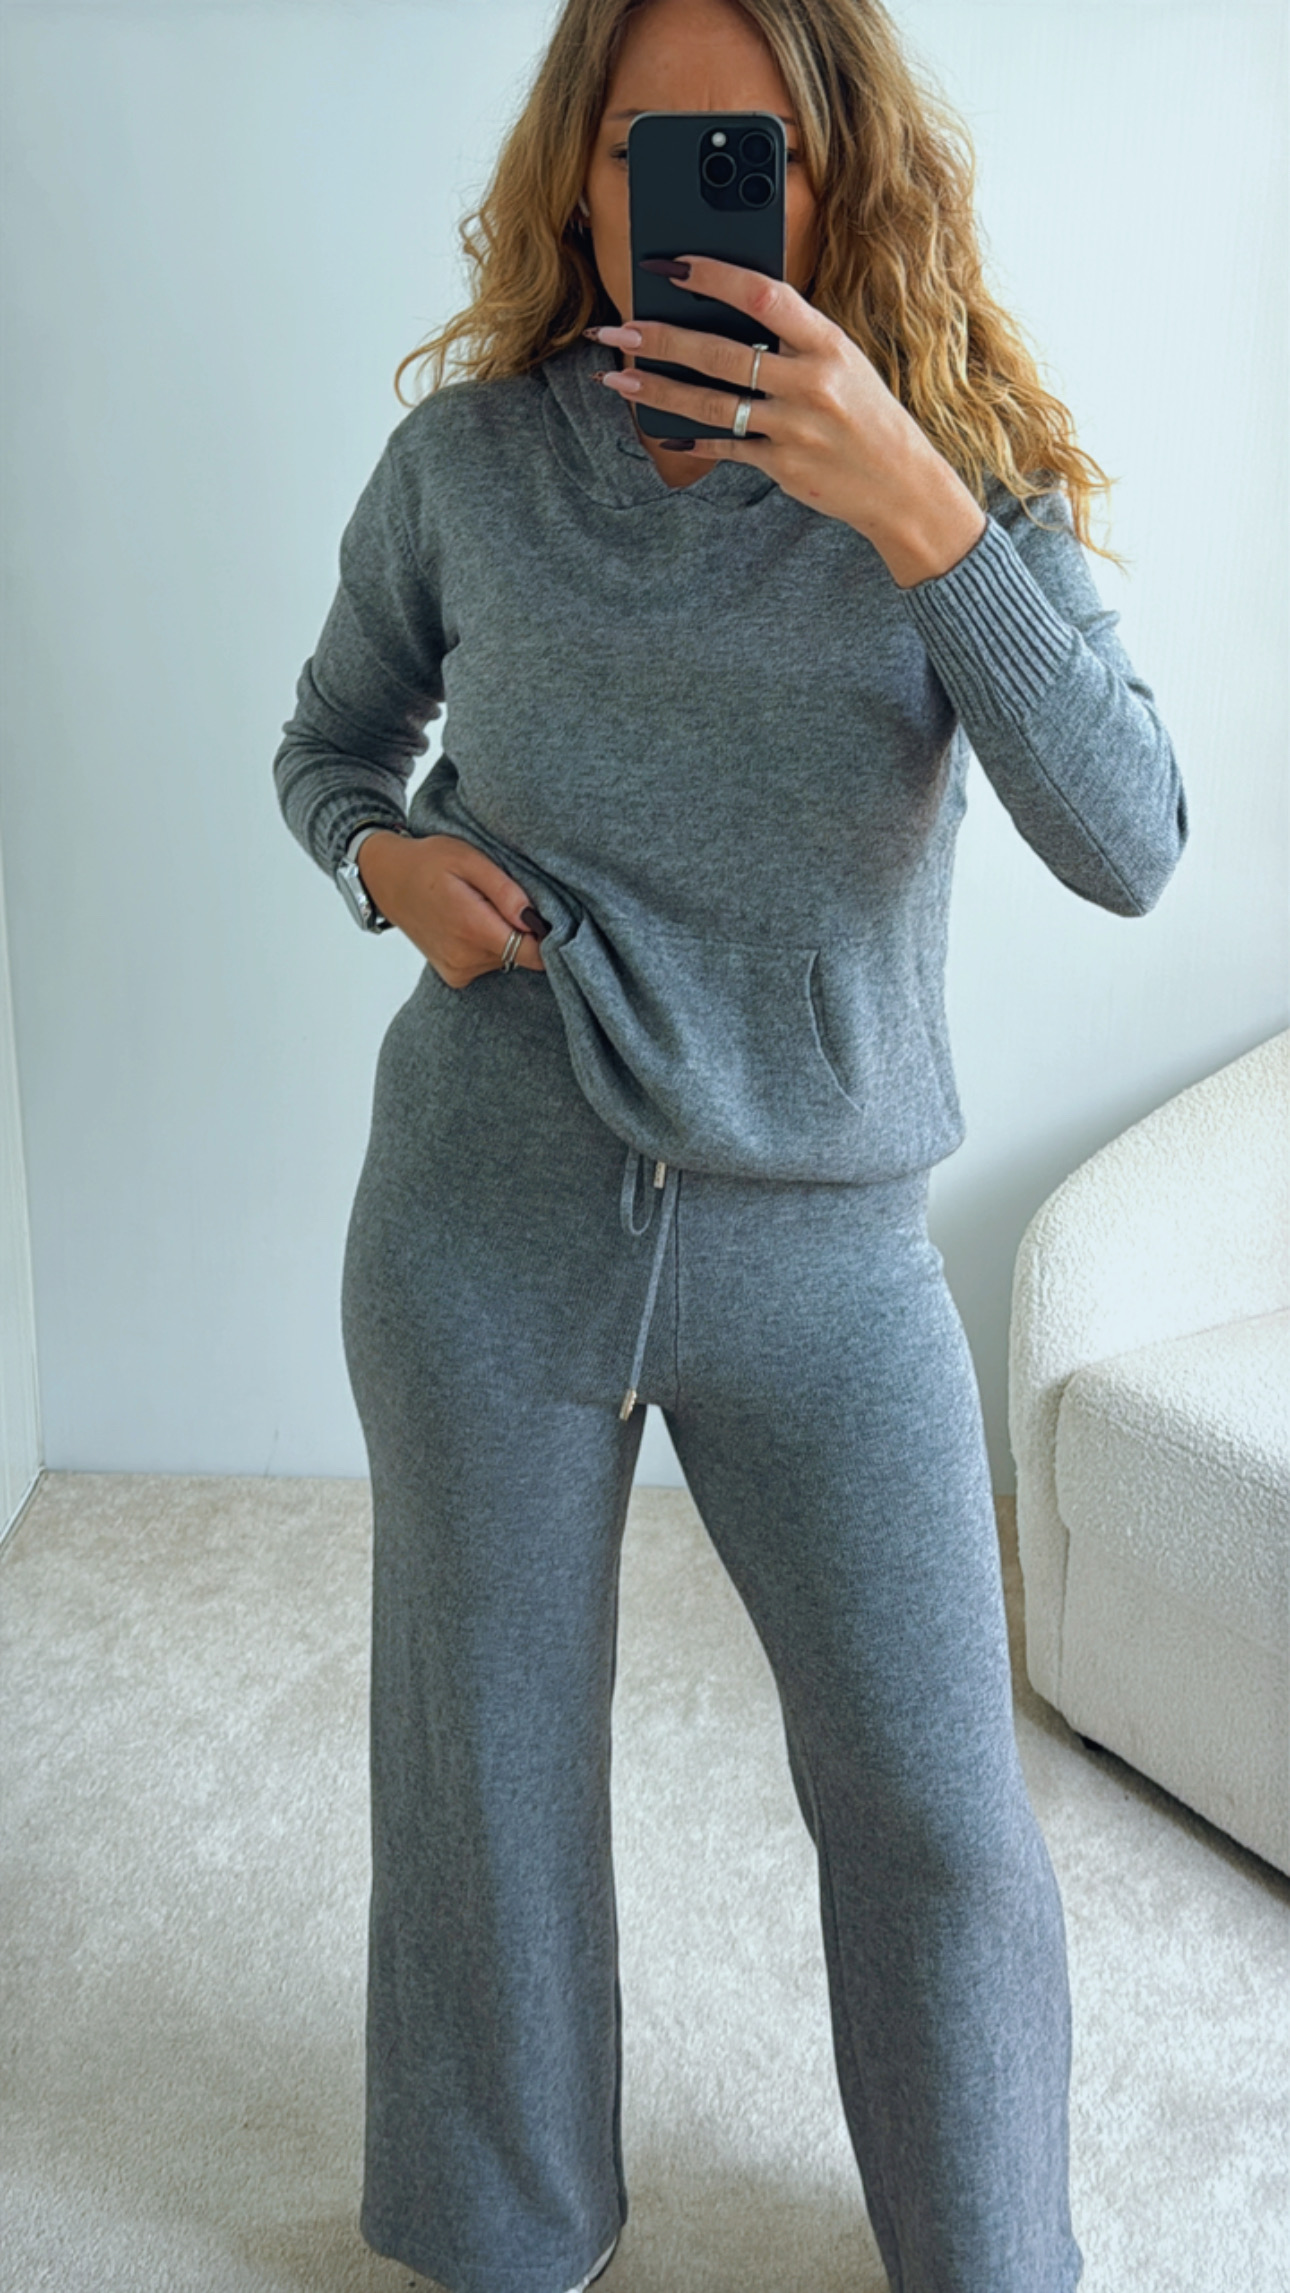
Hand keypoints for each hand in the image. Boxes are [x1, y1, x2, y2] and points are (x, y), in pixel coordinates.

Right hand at [357, 832, 547, 985]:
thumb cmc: (427, 862)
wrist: (386, 879)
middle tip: (502, 900)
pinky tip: (470, 923)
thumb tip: (534, 918)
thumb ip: (504, 890)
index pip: (534, 953)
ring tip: (481, 908)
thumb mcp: (468, 859)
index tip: (546, 916)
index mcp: (472, 928)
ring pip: (507, 959)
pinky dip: (488, 945)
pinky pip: (489, 964)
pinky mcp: (454, 976)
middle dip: (522, 929)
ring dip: (503, 935)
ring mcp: (458, 970)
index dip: (548, 936)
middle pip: (522, 955)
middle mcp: (465, 958)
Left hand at [589, 253, 986, 586]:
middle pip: (721, 353)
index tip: (673, 266)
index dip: (714, 276)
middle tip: (619, 329)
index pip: (762, 295)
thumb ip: (794, 339)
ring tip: (619, 379)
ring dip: (659, 390)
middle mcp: (811, 382)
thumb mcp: (843, 362)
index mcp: (828, 342)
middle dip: (662, 338)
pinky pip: (727, 447)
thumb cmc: (866, 413)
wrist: (903, 485)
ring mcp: (795, 427)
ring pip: (712, 404)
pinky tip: (664, 434)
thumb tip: (727, 314)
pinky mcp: (784, 466)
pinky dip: (694, 441)